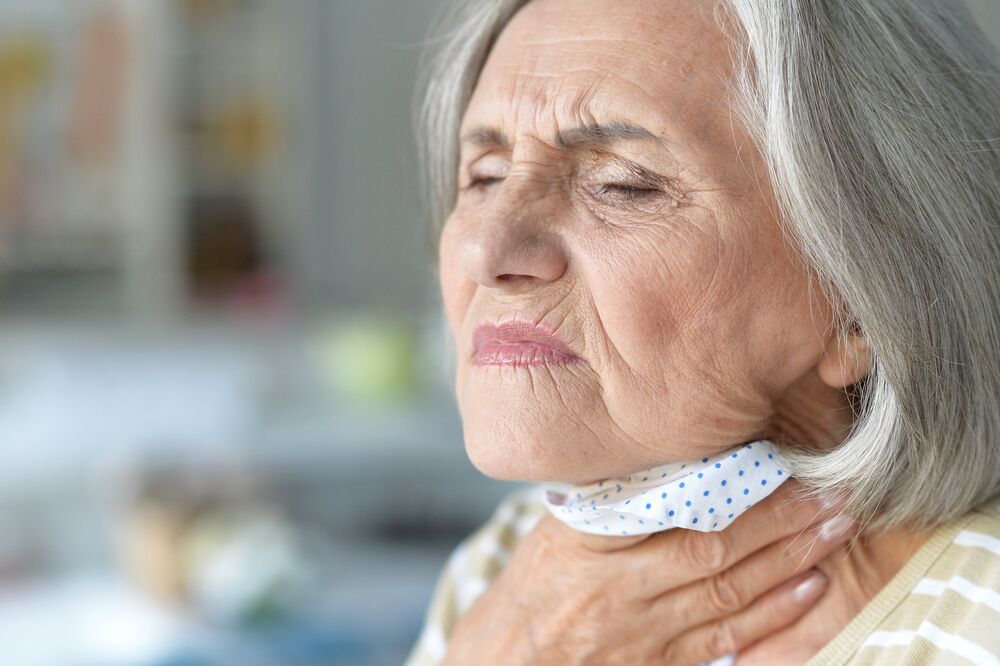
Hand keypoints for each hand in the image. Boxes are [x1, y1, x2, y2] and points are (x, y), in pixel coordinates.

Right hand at [442, 480, 853, 665]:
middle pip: (713, 547)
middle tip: (833, 490)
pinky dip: (771, 613)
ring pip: (728, 592)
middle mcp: (620, 588)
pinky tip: (809, 587)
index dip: (733, 487)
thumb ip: (612, 502)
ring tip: (835, 528)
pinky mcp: (660, 665)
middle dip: (780, 518)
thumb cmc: (532, 588)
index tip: (780, 460)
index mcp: (591, 543)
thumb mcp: (556, 532)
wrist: (507, 662)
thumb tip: (675, 458)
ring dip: (789, 559)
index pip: (672, 508)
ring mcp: (643, 632)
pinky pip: (724, 639)